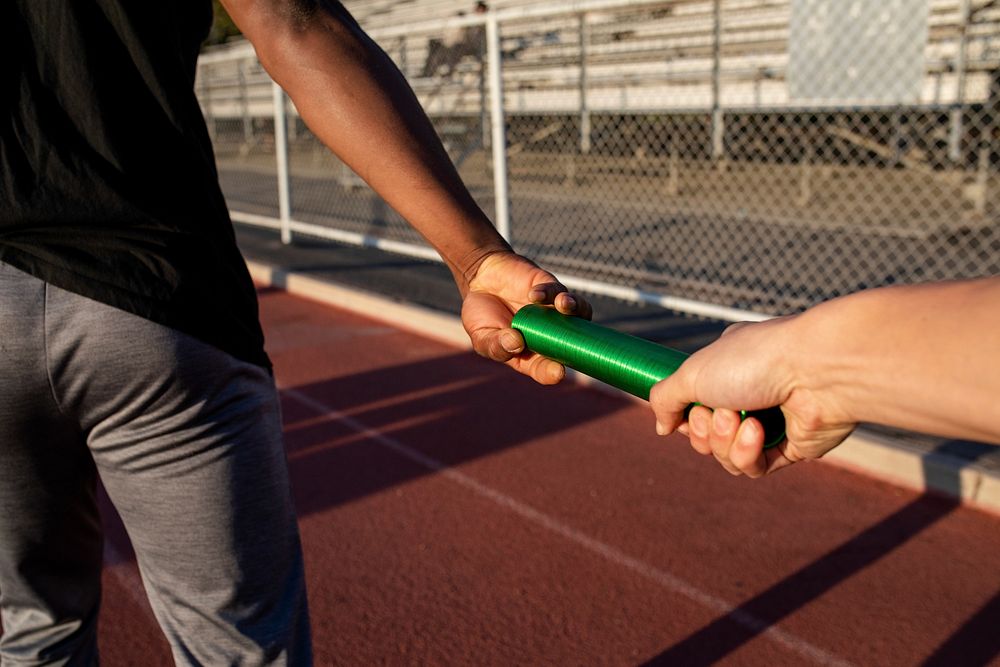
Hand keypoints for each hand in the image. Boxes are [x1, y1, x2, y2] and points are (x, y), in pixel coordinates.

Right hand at [461, 251, 592, 383]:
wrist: (479, 282)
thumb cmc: (482, 316)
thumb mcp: (480, 336)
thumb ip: (495, 344)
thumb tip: (516, 343)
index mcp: (530, 354)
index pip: (545, 368)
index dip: (552, 372)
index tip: (557, 372)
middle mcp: (547, 334)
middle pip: (570, 341)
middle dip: (573, 342)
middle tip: (568, 343)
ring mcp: (551, 310)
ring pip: (577, 311)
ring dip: (575, 308)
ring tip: (562, 305)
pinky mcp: (548, 287)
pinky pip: (556, 289)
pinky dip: (548, 291)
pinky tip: (534, 295)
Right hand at [648, 317, 855, 476]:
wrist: (818, 371)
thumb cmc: (755, 361)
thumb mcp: (692, 373)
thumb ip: (665, 399)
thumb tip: (663, 429)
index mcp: (727, 367)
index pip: (694, 404)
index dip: (687, 416)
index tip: (689, 410)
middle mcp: (750, 392)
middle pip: (707, 435)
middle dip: (706, 430)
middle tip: (719, 412)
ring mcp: (772, 421)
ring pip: (727, 454)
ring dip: (726, 442)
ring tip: (741, 420)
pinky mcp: (791, 447)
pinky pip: (754, 466)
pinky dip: (748, 453)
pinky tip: (759, 433)